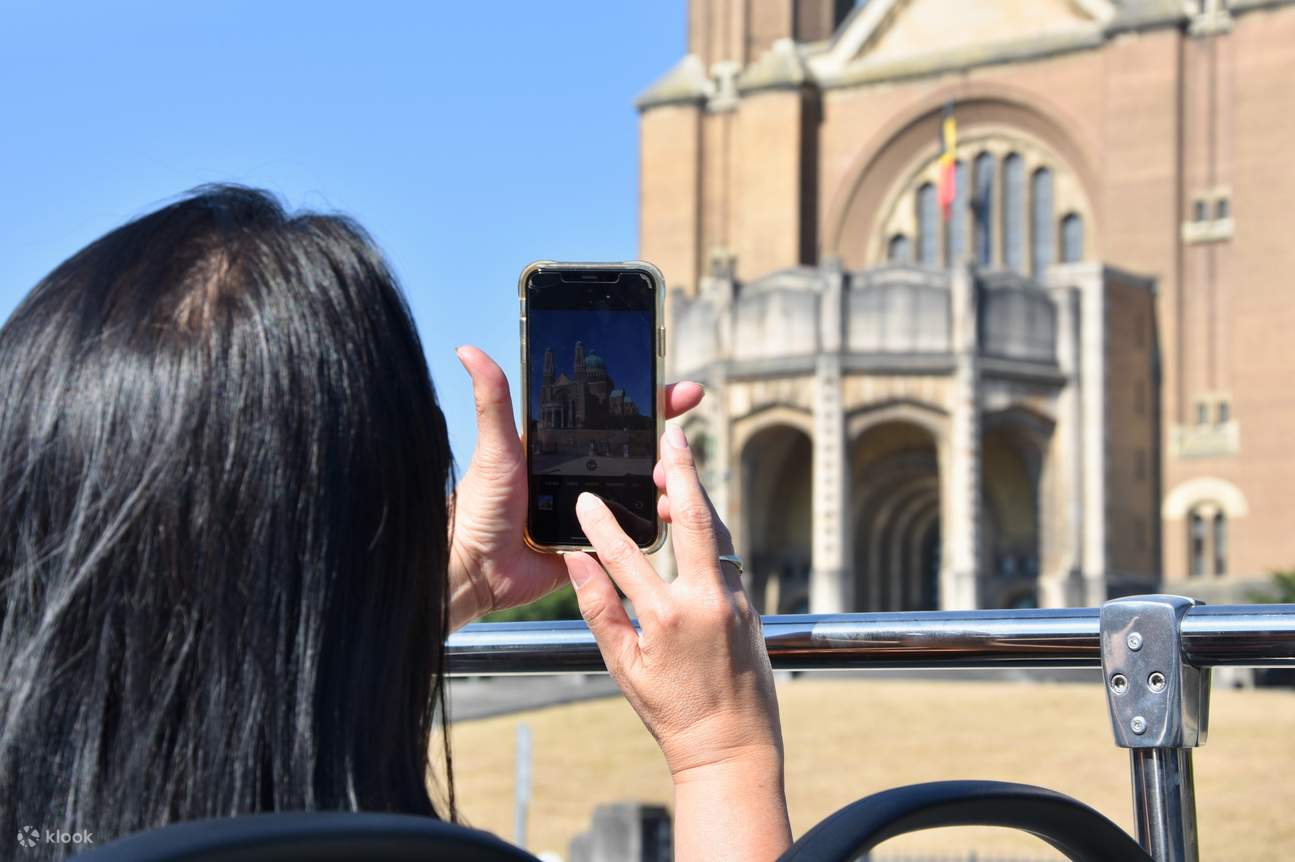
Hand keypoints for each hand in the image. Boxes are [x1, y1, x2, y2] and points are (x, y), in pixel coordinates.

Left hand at [448, 346, 703, 628]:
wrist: (476, 567)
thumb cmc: (481, 505)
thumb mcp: (496, 446)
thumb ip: (493, 400)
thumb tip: (467, 349)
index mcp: (566, 448)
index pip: (617, 418)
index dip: (652, 402)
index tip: (682, 390)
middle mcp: (585, 475)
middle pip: (640, 454)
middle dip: (670, 445)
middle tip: (682, 442)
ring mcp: (595, 510)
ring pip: (644, 493)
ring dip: (667, 484)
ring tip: (671, 479)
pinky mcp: (599, 545)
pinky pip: (634, 535)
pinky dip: (654, 526)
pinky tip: (670, 514)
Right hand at [563, 424, 782, 776]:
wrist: (731, 746)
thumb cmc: (672, 712)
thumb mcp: (623, 666)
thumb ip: (599, 609)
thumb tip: (576, 562)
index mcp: (667, 618)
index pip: (625, 555)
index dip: (601, 522)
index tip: (586, 497)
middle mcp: (707, 601)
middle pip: (695, 521)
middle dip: (682, 474)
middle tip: (673, 438)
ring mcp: (735, 601)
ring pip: (720, 532)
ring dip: (700, 496)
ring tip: (679, 466)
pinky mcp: (749, 605)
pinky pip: (729, 554)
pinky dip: (712, 528)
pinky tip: (696, 515)